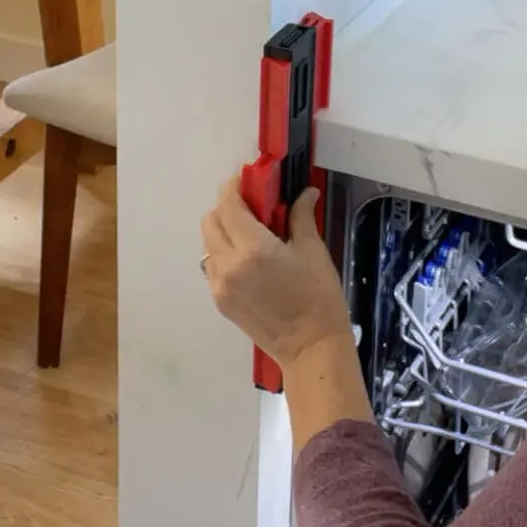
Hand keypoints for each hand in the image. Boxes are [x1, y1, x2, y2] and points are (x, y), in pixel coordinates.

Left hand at [201, 177, 354, 371]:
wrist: (310, 348)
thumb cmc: (319, 298)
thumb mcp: (313, 252)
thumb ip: (300, 217)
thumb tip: (304, 193)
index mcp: (252, 249)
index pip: (228, 205)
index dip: (234, 186)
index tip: (246, 179)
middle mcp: (228, 264)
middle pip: (211, 220)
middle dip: (228, 207)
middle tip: (253, 207)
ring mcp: (219, 285)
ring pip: (208, 243)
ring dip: (223, 230)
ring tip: (251, 234)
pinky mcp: (220, 300)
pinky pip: (212, 265)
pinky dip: (223, 253)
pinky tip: (248, 259)